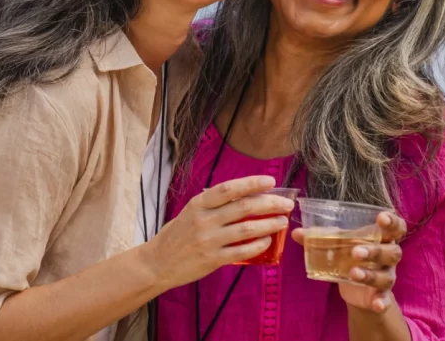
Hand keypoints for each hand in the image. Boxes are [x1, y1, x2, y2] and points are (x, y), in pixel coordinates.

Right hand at [142, 176, 294, 289]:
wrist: (158, 262)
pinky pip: (241, 251)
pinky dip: (257, 245)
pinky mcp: (213, 259)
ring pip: (246, 229)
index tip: (271, 181)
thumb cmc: (177, 235)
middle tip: (286, 204)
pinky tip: (267, 241)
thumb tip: (245, 197)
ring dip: (268, 224)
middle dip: (269, 203)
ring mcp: (209, 240)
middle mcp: (204, 220)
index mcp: (198, 204)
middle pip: (243, 207)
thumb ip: (213, 205)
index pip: (229, 189)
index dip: (251, 183)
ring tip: (282, 221)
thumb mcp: (190, 212)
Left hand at [293, 210, 406, 313]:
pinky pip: (386, 298)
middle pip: (392, 252)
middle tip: (355, 252)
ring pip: (386, 275)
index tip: (381, 218)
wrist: (357, 289)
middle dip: (375, 251)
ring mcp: (386, 276)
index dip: (392, 222)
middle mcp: (388, 257)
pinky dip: (382, 302)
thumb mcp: (338, 245)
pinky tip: (377, 304)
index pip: (396, 227)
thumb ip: (319, 237)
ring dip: (370, 275)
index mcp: (381, 238)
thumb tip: (296, 233)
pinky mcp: (381, 294)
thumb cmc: (350, 256)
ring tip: (353, 273)